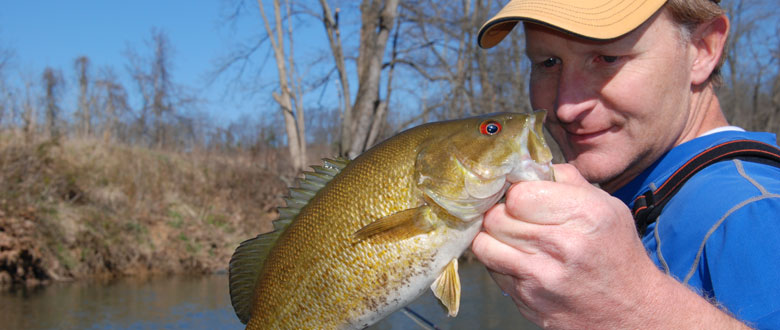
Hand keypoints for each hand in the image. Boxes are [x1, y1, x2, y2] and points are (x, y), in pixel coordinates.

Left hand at [471, 164, 660, 328]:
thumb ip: (565, 179)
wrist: (631, 310)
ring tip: (512, 238)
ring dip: (493, 238)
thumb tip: (526, 164)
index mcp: (585, 214)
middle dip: (501, 214)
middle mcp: (563, 246)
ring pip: (484, 245)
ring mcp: (542, 278)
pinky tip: (520, 261)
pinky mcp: (527, 301)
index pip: (518, 194)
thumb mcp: (606, 206)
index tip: (523, 198)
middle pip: (496, 218)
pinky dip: (499, 263)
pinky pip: (492, 271)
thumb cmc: (615, 251)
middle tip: (514, 218)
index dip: (516, 194)